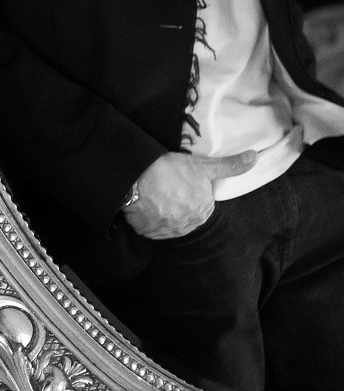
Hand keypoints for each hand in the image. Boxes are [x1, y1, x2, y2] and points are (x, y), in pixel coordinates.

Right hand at [123, 149, 257, 240]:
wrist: (135, 180)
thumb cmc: (170, 171)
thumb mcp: (203, 165)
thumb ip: (230, 166)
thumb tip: (255, 158)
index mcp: (204, 210)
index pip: (201, 200)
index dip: (191, 188)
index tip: (180, 179)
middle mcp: (188, 225)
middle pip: (186, 210)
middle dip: (178, 200)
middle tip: (166, 184)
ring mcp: (167, 231)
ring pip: (169, 219)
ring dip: (164, 209)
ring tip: (155, 192)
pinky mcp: (148, 232)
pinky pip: (152, 226)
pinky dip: (150, 216)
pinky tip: (146, 203)